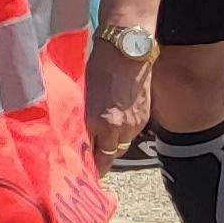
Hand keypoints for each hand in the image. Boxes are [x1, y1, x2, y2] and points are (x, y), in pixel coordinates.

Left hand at [83, 47, 151, 167]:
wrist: (127, 52)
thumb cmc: (98, 68)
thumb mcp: (84, 96)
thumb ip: (84, 118)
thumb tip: (79, 134)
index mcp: (97, 121)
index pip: (92, 154)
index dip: (87, 164)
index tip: (81, 170)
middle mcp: (117, 127)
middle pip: (108, 155)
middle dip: (99, 160)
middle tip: (90, 163)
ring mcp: (133, 123)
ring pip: (121, 146)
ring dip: (111, 147)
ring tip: (101, 147)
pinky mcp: (144, 117)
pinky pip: (131, 135)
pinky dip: (122, 136)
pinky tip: (114, 132)